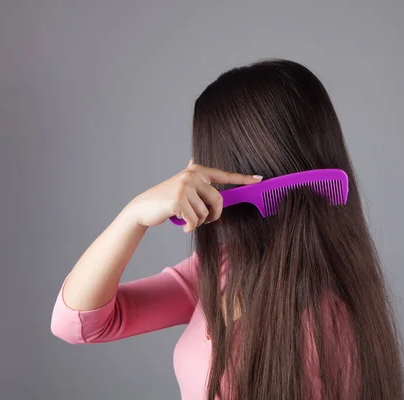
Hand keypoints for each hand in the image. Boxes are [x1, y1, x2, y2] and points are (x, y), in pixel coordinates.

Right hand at [128, 163, 262, 232]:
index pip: (225, 175)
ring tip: (186, 219)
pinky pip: (194, 220)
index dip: (243, 179)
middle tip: (205, 221)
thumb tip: (208, 179)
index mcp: (197, 170)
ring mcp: (184, 187)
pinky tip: (182, 225)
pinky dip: (190, 227)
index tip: (259, 180)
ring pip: (205, 213)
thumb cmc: (167, 200)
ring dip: (197, 222)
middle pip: (218, 200)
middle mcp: (192, 175)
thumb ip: (198, 183)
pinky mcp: (178, 201)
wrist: (144, 208)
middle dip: (214, 215)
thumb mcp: (184, 187)